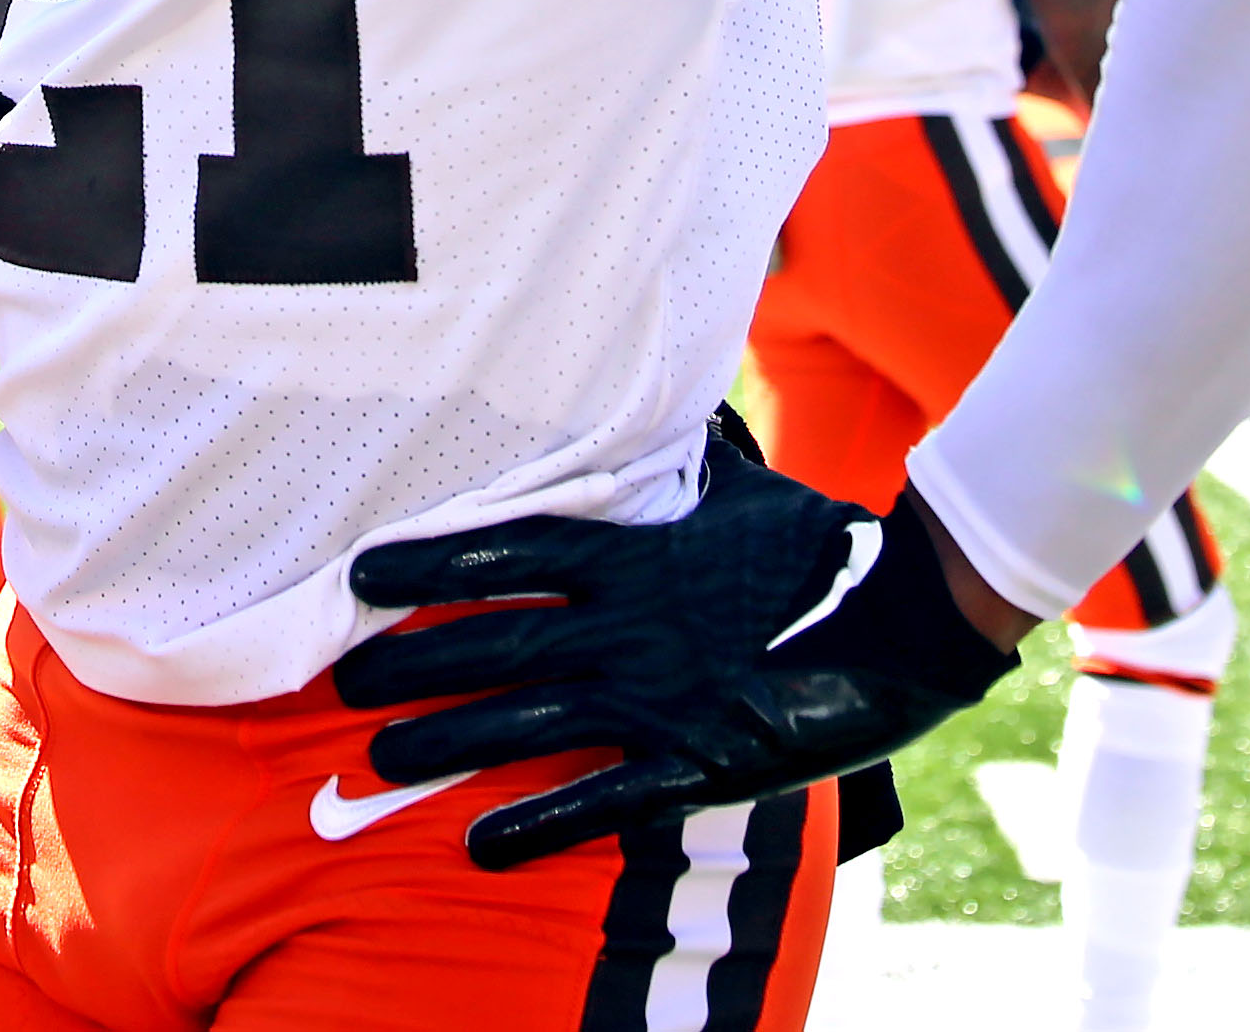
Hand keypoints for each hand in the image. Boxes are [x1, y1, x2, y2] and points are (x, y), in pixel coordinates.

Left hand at [333, 426, 1025, 870]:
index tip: (360, 574)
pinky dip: (537, 822)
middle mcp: (633, 624)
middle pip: (498, 642)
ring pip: (529, 720)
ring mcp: (662, 695)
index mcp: (638, 554)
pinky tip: (477, 844)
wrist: (911, 618)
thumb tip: (661, 405)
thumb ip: (685, 461)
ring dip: (448, 742)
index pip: (511, 550)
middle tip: (338, 684)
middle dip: (413, 664)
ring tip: (376, 760)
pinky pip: (604, 796)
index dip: (431, 562)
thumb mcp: (743, 489)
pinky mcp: (700, 759)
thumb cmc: (824, 545)